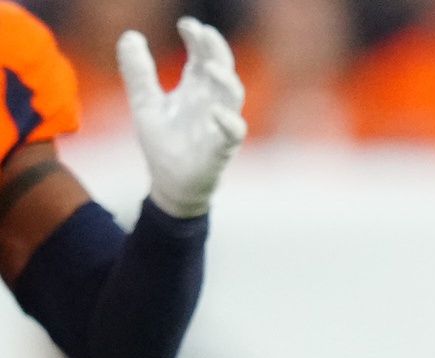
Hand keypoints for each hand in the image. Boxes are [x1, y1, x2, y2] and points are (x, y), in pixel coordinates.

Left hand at [118, 17, 246, 218]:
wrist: (170, 184)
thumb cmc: (164, 144)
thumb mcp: (144, 103)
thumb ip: (138, 72)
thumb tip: (130, 36)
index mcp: (196, 89)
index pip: (203, 56)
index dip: (198, 38)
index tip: (186, 24)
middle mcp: (212, 102)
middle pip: (223, 68)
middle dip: (216, 49)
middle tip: (203, 32)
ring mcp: (220, 124)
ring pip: (233, 96)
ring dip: (225, 79)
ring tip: (210, 65)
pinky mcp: (221, 148)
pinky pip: (233, 133)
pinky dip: (228, 122)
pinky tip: (216, 112)